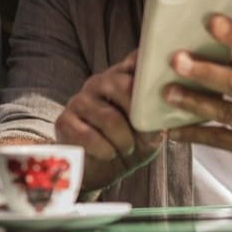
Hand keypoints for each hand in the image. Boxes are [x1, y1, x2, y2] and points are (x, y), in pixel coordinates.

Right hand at [54, 51, 164, 189]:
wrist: (100, 170)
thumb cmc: (128, 145)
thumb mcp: (149, 131)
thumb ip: (157, 116)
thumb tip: (166, 109)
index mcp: (122, 78)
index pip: (135, 61)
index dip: (149, 68)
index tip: (162, 84)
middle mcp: (99, 83)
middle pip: (122, 85)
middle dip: (137, 114)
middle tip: (143, 135)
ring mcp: (79, 100)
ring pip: (109, 117)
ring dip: (123, 139)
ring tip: (126, 149)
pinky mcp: (64, 121)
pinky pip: (89, 135)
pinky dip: (104, 150)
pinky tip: (108, 154)